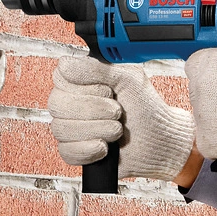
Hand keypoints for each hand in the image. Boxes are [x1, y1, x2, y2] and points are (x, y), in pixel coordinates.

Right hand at [47, 57, 195, 181]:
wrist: (159, 141)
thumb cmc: (146, 108)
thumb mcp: (129, 78)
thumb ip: (98, 68)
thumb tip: (68, 64)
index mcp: (83, 80)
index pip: (60, 76)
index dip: (84, 85)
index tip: (107, 90)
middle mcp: (73, 103)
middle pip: (57, 104)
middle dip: (94, 109)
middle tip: (117, 111)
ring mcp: (72, 128)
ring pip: (61, 129)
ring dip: (97, 129)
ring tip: (117, 129)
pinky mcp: (76, 151)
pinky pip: (67, 151)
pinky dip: (90, 149)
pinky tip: (106, 147)